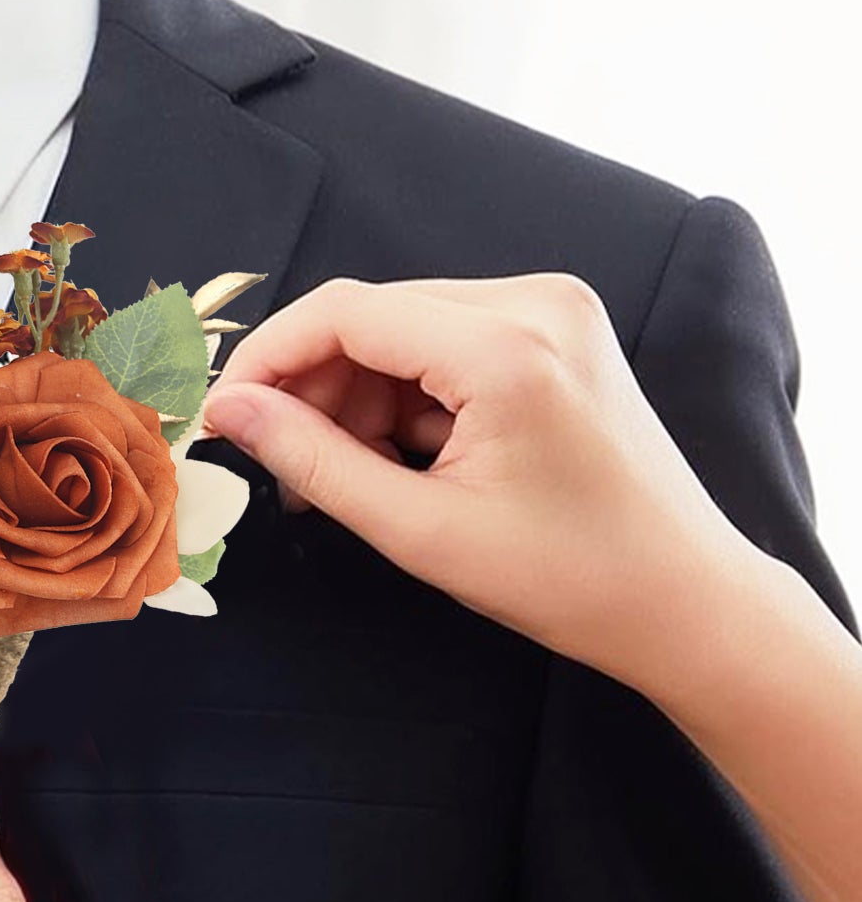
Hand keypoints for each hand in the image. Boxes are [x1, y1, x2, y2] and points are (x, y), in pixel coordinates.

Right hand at [202, 273, 766, 703]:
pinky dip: (408, 398)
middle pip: (376, 315)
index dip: (269, 358)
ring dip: (359, 396)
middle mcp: (536, 303)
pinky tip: (397, 462)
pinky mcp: (561, 335)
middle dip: (314, 387)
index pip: (348, 311)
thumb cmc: (566, 579)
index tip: (222, 415)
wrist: (680, 598)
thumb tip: (232, 412)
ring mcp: (555, 312)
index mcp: (506, 346)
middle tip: (282, 470)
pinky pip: (452, 345)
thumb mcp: (421, 530)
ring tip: (340, 480)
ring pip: (409, 330)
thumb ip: (316, 463)